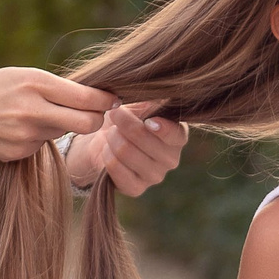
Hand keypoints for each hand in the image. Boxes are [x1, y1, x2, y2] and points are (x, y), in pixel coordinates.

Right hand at [0, 67, 115, 163]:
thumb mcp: (22, 76)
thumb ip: (56, 87)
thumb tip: (96, 97)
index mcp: (36, 83)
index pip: (88, 98)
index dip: (106, 101)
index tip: (112, 100)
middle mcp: (33, 109)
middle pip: (87, 124)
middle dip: (97, 121)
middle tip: (95, 115)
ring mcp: (26, 134)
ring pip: (64, 133)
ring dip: (61, 125)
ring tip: (35, 114)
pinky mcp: (19, 153)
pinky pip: (43, 144)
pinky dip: (38, 137)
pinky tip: (16, 128)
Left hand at [65, 101, 188, 196]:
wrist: (102, 142)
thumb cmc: (125, 117)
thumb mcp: (138, 103)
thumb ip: (150, 98)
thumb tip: (158, 90)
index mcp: (177, 136)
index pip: (176, 135)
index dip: (163, 129)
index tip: (148, 120)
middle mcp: (171, 159)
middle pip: (144, 140)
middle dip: (124, 122)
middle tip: (115, 113)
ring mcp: (154, 176)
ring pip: (126, 151)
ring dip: (112, 137)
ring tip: (110, 132)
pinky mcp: (136, 189)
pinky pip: (115, 167)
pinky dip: (106, 153)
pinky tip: (107, 150)